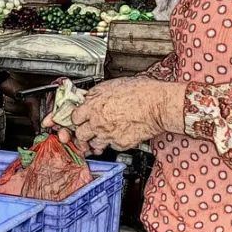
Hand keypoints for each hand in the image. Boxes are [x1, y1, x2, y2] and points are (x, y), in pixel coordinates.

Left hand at [49, 78, 184, 154]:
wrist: (158, 105)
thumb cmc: (140, 92)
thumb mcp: (111, 85)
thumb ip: (95, 94)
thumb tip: (88, 98)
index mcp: (93, 106)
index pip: (73, 118)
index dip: (76, 119)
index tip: (78, 120)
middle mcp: (97, 123)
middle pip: (79, 134)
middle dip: (81, 134)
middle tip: (84, 132)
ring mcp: (108, 135)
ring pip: (93, 145)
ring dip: (94, 142)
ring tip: (98, 138)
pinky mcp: (120, 144)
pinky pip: (111, 146)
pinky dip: (112, 143)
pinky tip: (116, 137)